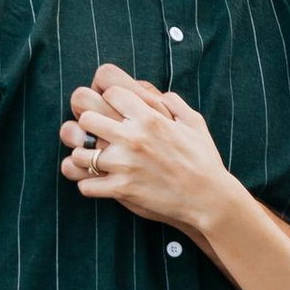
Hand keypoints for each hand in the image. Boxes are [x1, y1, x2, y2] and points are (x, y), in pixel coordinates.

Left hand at [61, 67, 233, 236]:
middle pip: (87, 117)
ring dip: (83, 156)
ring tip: (91, 160)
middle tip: (94, 132)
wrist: (209, 198)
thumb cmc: (204, 159)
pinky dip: (89, 185)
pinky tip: (97, 183)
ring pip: (80, 153)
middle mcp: (134, 137)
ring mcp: (126, 164)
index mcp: (150, 117)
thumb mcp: (194, 122)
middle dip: (88, 123)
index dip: (107, 97)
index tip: (110, 108)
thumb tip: (157, 93)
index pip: (110, 91)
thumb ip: (173, 103)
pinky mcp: (123, 189)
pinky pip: (86, 185)